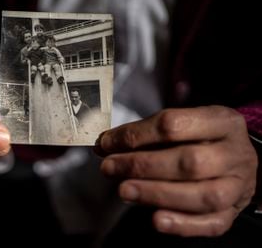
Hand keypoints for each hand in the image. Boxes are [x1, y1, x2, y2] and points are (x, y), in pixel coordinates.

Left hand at [95, 106, 257, 236]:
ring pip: (201, 195)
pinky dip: (182, 224)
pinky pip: (211, 223)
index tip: (107, 142)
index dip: (135, 135)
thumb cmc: (204, 139)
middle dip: (141, 165)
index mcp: (221, 121)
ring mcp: (237, 185)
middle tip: (109, 167)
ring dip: (156, 194)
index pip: (173, 124)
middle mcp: (234, 153)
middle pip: (189, 162)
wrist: (241, 161)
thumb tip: (105, 144)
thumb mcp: (184, 124)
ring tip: (124, 190)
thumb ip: (146, 133)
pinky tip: (156, 220)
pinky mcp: (233, 212)